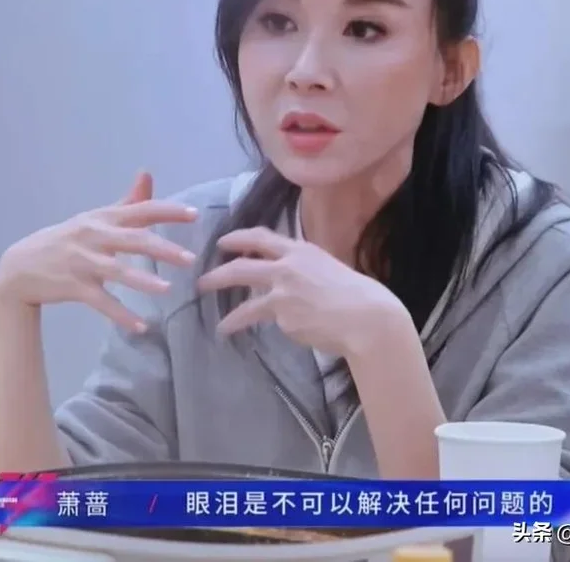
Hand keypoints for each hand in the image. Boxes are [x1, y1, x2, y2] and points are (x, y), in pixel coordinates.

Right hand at [0, 172, 196, 331]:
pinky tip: (141, 326)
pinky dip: (120, 315)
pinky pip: (101, 302)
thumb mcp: (95, 217)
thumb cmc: (66, 239)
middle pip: (133, 240)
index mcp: (103, 218)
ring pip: (117, 271)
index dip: (168, 211)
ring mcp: (82, 262)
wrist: (19, 266)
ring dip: (142, 281)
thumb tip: (147, 174)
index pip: (141, 210)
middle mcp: (94, 236)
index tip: (195, 214)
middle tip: (190, 259)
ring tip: (167, 290)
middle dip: (162, 249)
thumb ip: (127, 202)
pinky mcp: (73, 286)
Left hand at [197, 227, 410, 358]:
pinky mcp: (283, 317)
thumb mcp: (326, 267)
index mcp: (300, 251)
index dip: (239, 238)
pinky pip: (259, 320)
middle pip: (242, 266)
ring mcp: (283, 293)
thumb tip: (286, 276)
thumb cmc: (355, 294)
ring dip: (225, 307)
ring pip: (244, 299)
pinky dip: (240, 325)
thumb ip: (303, 268)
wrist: (366, 317)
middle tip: (203, 280)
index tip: (223, 242)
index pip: (261, 237)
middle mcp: (287, 267)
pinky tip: (230, 331)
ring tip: (217, 318)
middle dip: (218, 273)